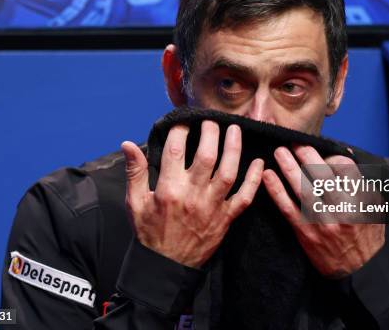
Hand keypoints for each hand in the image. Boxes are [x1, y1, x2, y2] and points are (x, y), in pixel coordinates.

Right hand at [121, 121, 263, 267]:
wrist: (166, 267)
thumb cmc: (149, 233)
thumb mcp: (135, 203)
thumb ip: (135, 172)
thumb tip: (128, 144)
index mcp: (169, 189)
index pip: (175, 150)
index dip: (179, 130)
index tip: (182, 121)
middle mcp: (193, 195)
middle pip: (206, 156)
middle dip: (210, 133)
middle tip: (211, 121)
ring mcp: (212, 207)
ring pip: (228, 172)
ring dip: (234, 148)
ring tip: (235, 129)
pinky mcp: (226, 218)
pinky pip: (244, 197)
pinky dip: (254, 180)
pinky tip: (259, 162)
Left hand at [262, 145, 384, 277]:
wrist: (361, 270)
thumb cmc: (367, 233)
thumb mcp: (376, 205)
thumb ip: (361, 180)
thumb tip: (342, 154)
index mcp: (361, 199)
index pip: (344, 168)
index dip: (330, 156)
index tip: (321, 150)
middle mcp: (343, 209)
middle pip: (321, 174)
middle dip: (305, 154)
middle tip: (293, 141)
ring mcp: (323, 221)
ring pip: (303, 188)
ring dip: (288, 167)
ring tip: (278, 152)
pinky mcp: (306, 232)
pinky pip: (288, 208)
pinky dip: (276, 191)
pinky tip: (268, 177)